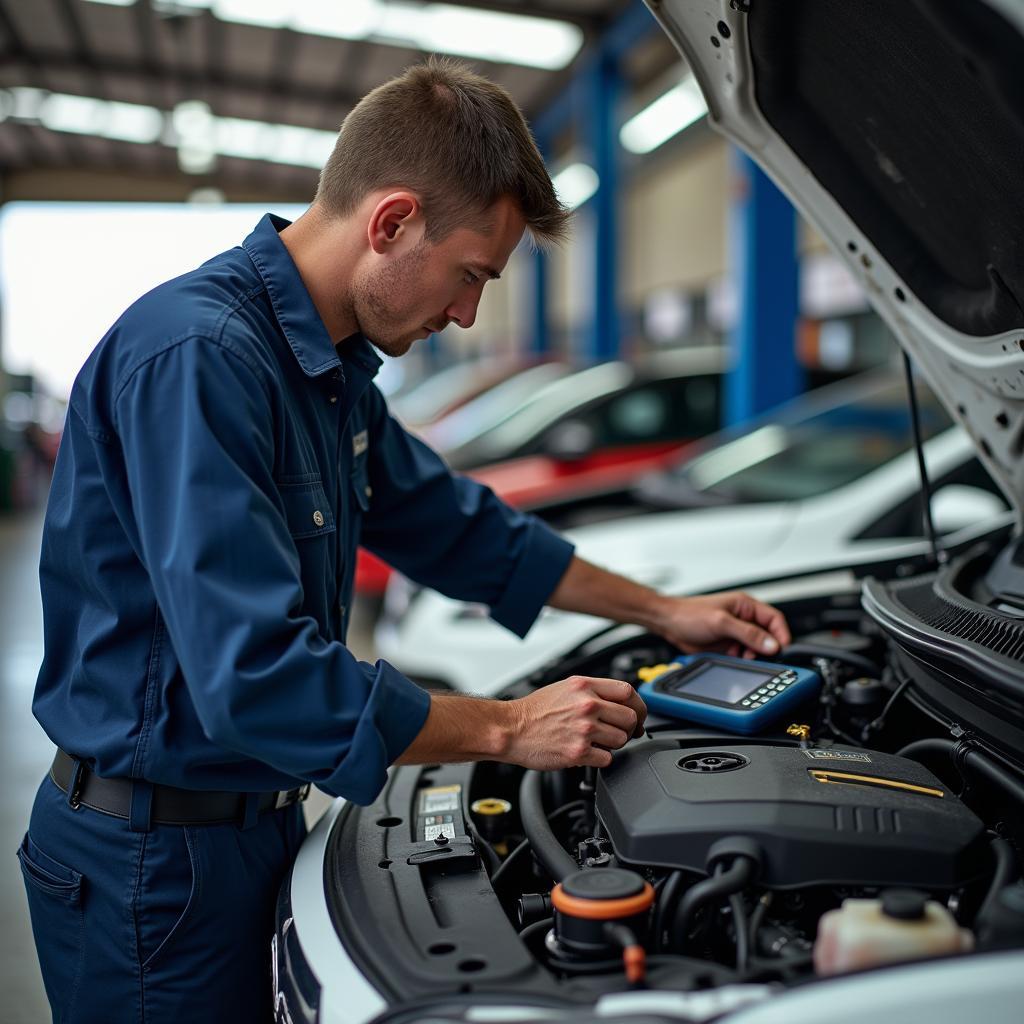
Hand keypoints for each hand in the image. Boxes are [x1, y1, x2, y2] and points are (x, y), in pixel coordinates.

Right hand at [504, 676, 646, 769]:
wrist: (510, 729)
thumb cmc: (534, 711)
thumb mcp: (565, 688)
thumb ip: (592, 691)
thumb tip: (617, 701)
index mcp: (584, 686)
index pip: (628, 691)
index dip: (637, 705)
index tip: (636, 715)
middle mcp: (587, 705)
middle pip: (630, 717)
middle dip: (630, 728)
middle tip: (620, 733)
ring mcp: (584, 729)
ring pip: (621, 739)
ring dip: (614, 744)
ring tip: (598, 743)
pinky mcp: (578, 752)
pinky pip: (607, 758)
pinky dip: (601, 759)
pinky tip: (588, 753)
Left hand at [650, 591, 790, 658]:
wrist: (668, 624)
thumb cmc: (689, 614)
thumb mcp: (721, 622)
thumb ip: (748, 633)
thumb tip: (771, 644)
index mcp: (745, 606)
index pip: (774, 619)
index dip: (781, 634)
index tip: (782, 648)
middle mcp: (743, 619)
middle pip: (767, 636)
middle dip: (766, 648)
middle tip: (759, 656)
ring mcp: (735, 633)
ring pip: (755, 649)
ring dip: (752, 656)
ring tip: (742, 656)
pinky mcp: (727, 645)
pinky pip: (742, 656)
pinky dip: (741, 660)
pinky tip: (733, 659)